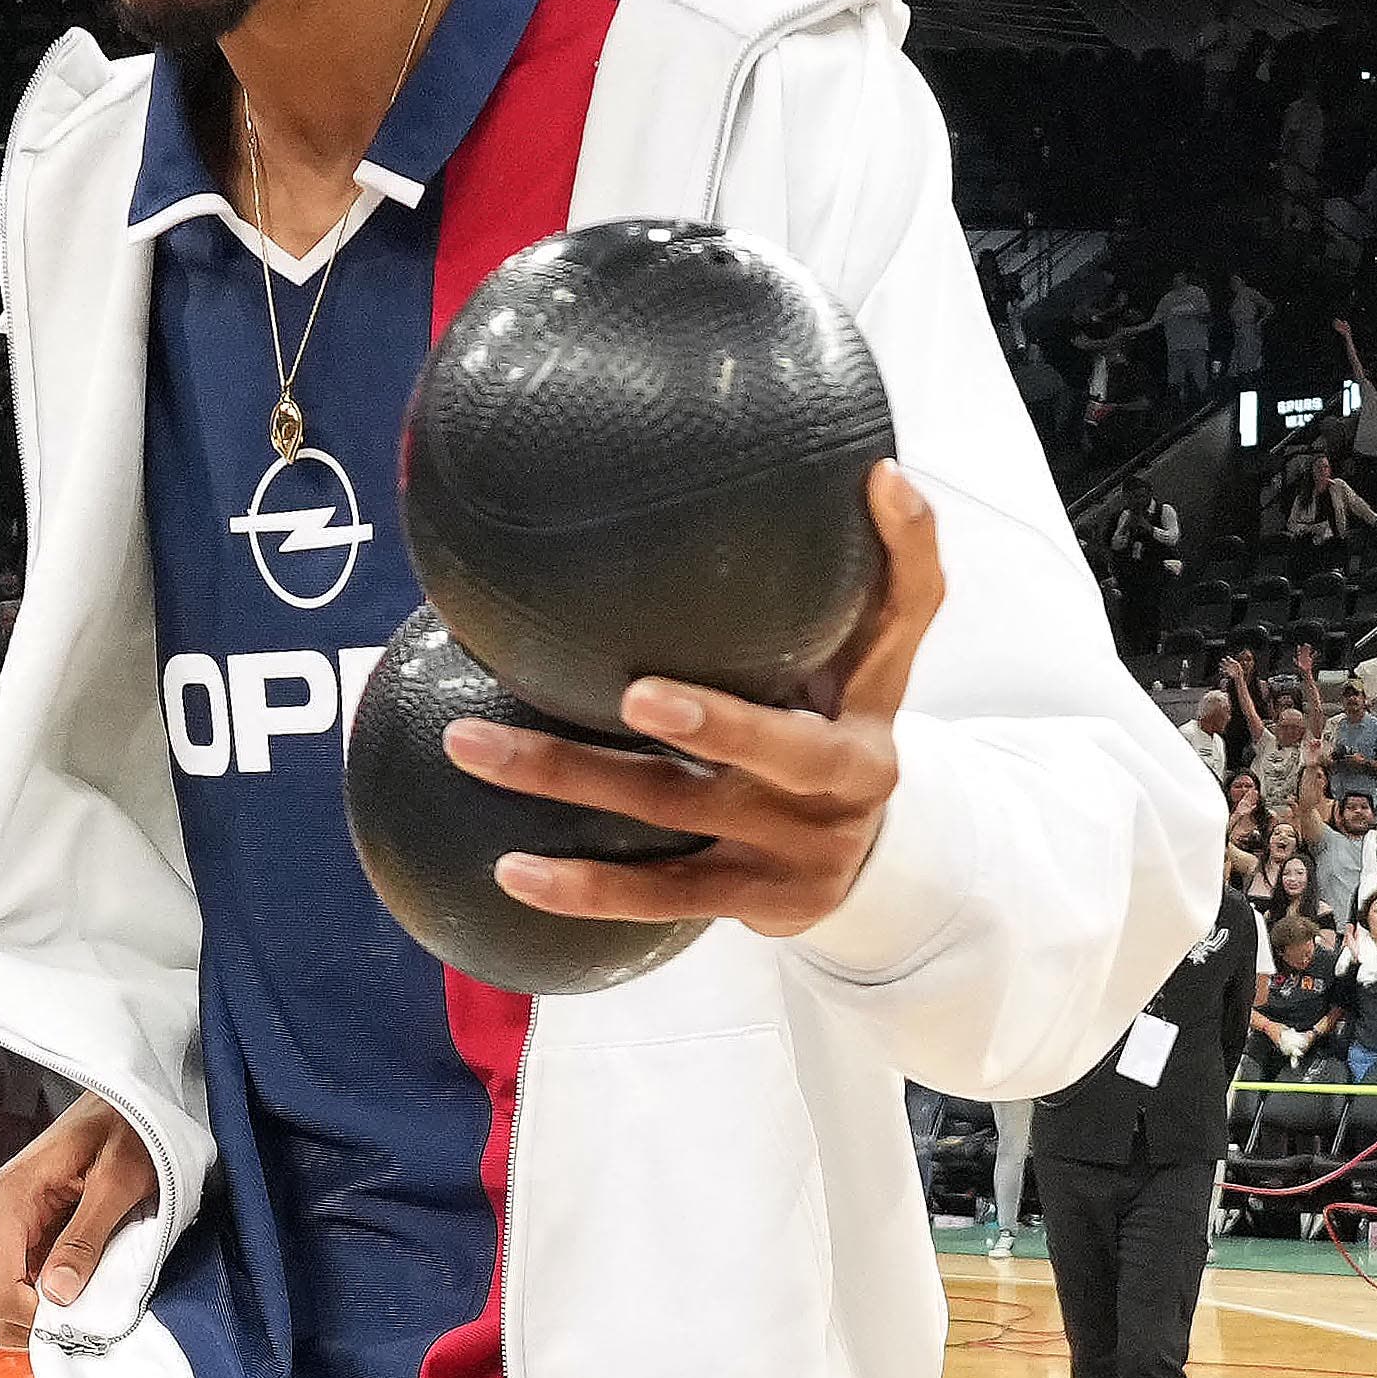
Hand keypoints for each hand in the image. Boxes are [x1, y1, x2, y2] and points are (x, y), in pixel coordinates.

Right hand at [0, 1094, 159, 1325]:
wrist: (131, 1099)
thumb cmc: (128, 1127)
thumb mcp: (117, 1182)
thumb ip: (85, 1237)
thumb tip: (58, 1294)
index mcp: (9, 1200)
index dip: (35, 1319)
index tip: (79, 1324)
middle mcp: (0, 1214)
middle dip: (36, 1320)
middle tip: (85, 1322)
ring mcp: (14, 1223)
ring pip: (12, 1293)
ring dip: (47, 1309)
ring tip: (89, 1305)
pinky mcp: (32, 1228)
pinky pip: (31, 1276)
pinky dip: (54, 1293)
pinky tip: (85, 1288)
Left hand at [443, 465, 950, 936]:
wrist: (870, 871)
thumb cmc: (846, 730)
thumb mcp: (878, 662)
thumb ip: (890, 573)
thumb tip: (881, 469)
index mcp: (874, 709)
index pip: (901, 624)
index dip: (891, 567)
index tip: (853, 504)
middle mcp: (842, 787)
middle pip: (776, 750)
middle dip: (711, 723)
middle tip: (630, 691)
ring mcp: (793, 856)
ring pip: (676, 817)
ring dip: (573, 783)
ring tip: (474, 746)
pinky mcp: (749, 908)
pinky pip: (658, 897)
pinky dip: (584, 890)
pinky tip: (509, 870)